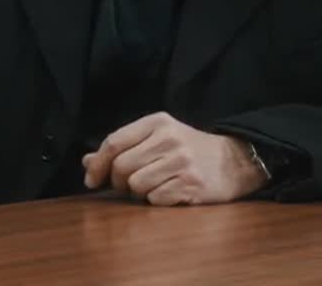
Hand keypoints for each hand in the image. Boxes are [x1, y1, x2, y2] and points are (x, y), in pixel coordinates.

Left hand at [81, 112, 267, 205]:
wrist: (235, 161)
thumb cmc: (188, 150)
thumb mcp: (156, 139)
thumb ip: (122, 148)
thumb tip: (86, 162)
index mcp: (157, 122)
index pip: (114, 142)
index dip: (97, 164)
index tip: (91, 180)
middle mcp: (169, 139)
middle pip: (122, 166)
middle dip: (118, 182)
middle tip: (127, 186)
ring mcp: (182, 162)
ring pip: (137, 184)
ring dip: (138, 192)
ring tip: (151, 187)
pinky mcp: (193, 184)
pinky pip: (156, 199)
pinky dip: (156, 200)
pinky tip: (168, 193)